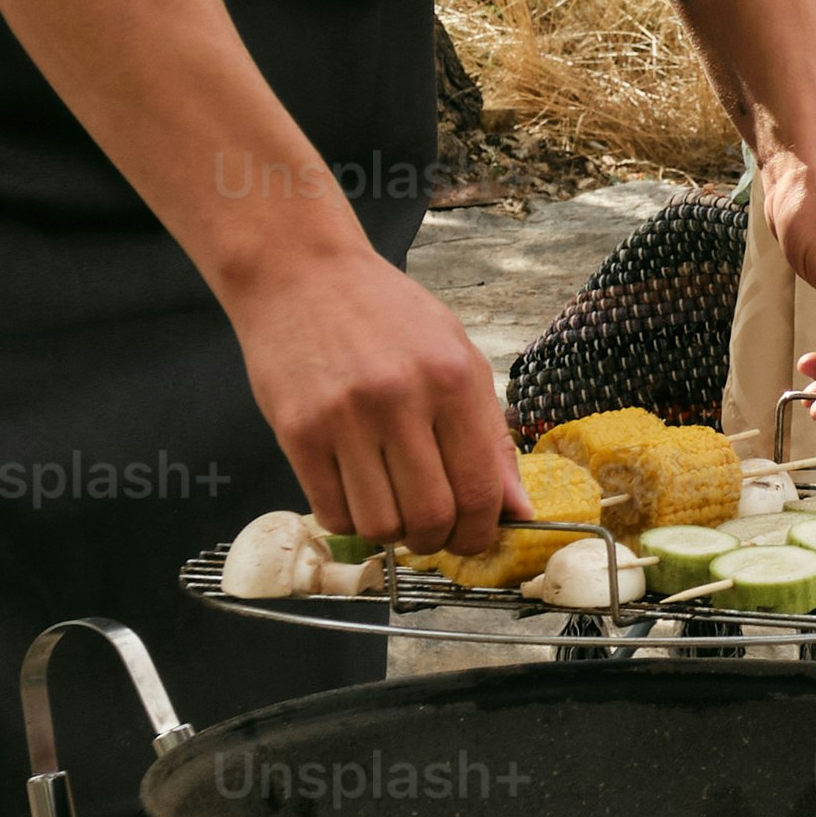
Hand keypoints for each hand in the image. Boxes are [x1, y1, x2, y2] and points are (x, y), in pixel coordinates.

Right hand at [221, 238, 524, 553]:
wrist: (302, 275)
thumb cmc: (385, 314)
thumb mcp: (455, 354)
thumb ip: (489, 434)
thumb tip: (518, 508)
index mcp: (451, 379)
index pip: (480, 487)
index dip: (482, 530)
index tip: (477, 537)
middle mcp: (399, 399)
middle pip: (431, 515)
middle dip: (438, 541)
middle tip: (434, 534)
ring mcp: (344, 418)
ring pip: (380, 524)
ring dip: (392, 534)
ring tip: (394, 510)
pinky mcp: (297, 433)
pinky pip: (332, 512)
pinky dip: (350, 521)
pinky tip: (358, 496)